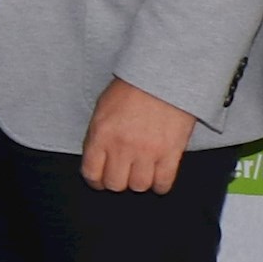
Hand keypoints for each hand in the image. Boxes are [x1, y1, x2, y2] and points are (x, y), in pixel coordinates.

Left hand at [79, 78, 198, 193]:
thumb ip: (97, 135)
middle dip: (118, 180)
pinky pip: (163, 183)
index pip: (91, 173)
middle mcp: (122, 147)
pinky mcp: (171, 153)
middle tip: (123, 172)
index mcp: (101, 135)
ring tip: (142, 171)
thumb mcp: (103, 108)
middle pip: (115, 184)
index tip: (101, 179)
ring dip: (139, 181)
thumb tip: (97, 158)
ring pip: (139, 186)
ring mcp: (147, 151)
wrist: (165, 75)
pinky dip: (160, 184)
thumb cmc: (133, 87)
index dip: (96, 180)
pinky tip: (159, 176)